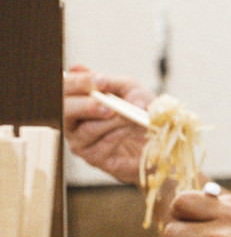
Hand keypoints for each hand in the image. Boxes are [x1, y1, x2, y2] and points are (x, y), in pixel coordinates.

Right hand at [62, 65, 153, 184]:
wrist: (160, 138)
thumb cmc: (140, 111)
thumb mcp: (132, 90)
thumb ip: (115, 83)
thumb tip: (98, 78)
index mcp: (76, 100)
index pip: (64, 89)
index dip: (79, 83)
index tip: (101, 80)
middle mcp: (72, 121)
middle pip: (64, 111)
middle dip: (85, 106)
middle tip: (107, 105)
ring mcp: (81, 142)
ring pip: (87, 129)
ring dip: (111, 121)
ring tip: (129, 115)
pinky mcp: (94, 158)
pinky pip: (101, 146)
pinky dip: (118, 134)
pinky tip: (129, 129)